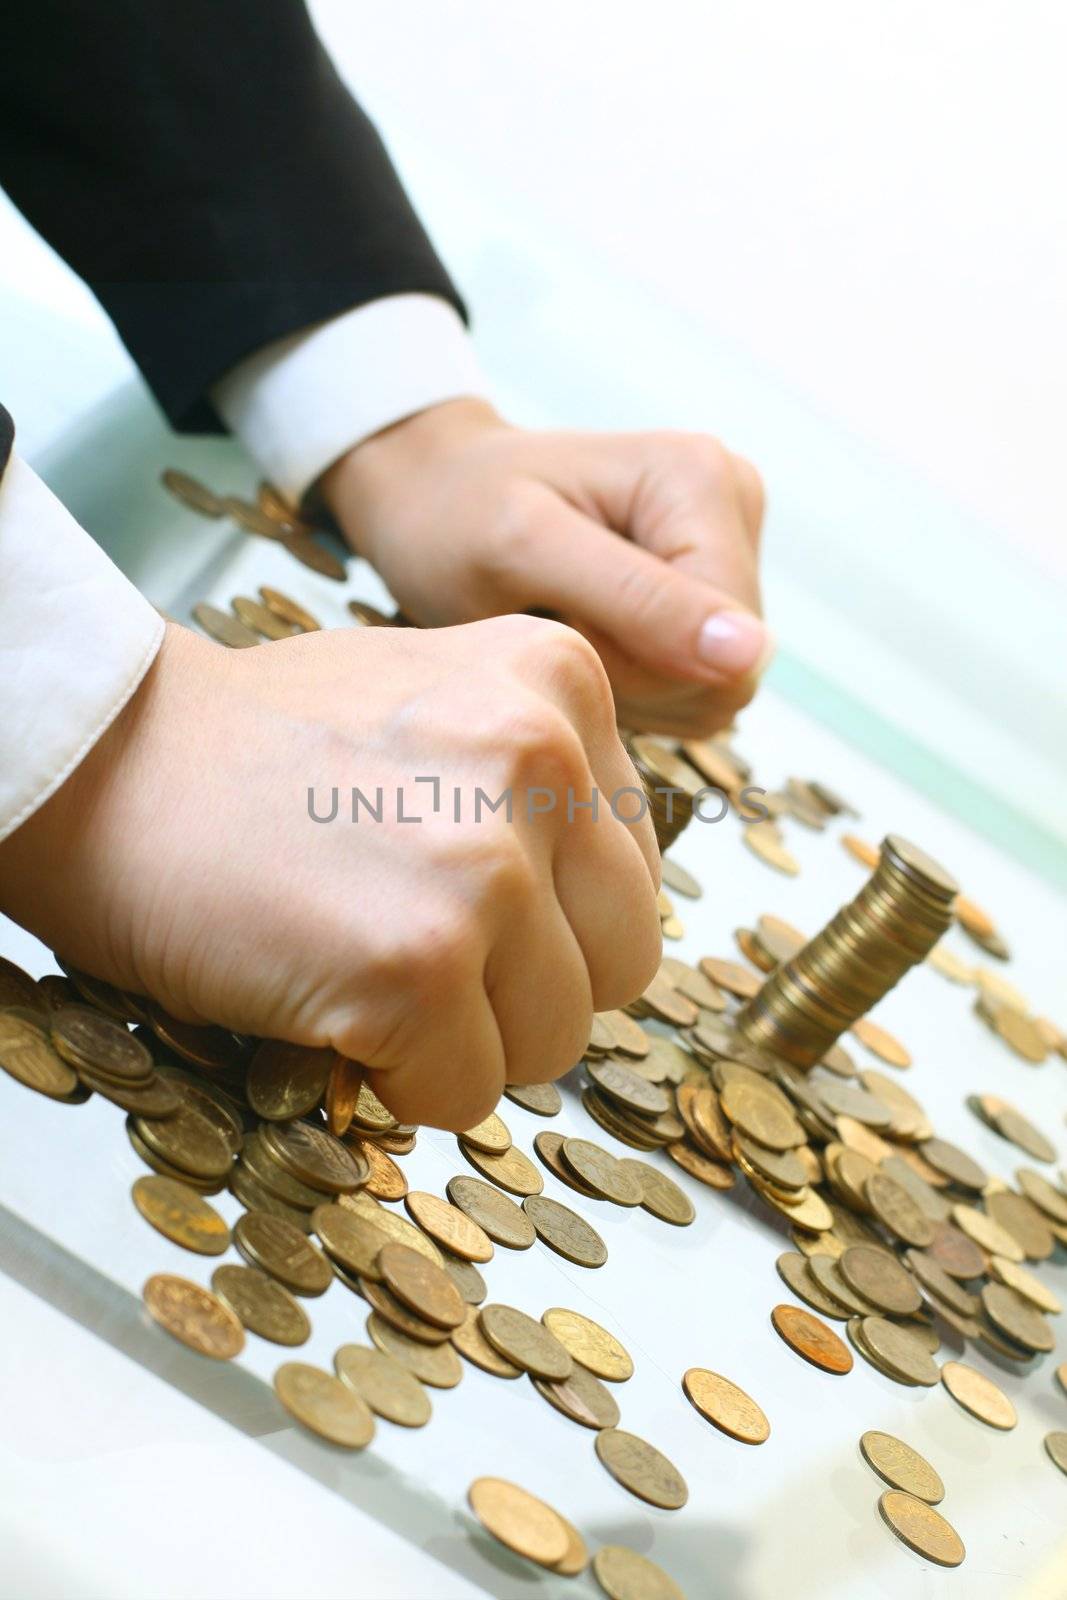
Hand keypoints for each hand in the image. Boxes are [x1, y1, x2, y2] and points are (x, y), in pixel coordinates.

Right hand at [0, 618, 659, 1129]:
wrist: (108, 761)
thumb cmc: (264, 747)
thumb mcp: (445, 699)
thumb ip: (545, 783)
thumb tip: (603, 912)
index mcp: (563, 683)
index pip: (635, 871)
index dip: (554, 918)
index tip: (469, 907)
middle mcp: (543, 758)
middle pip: (622, 961)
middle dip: (531, 989)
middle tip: (430, 961)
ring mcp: (484, 864)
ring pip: (556, 1040)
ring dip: (467, 1040)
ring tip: (369, 973)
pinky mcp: (417, 965)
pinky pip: (466, 1092)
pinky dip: (400, 1081)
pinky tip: (335, 1008)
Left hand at [322, 399, 770, 734]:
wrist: (430, 492)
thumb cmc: (455, 515)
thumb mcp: (527, 553)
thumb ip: (639, 601)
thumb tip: (751, 654)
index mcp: (704, 478)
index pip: (729, 645)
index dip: (643, 670)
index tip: (562, 625)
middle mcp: (735, 501)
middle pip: (729, 668)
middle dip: (636, 675)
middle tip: (557, 626)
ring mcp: (730, 542)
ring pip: (715, 684)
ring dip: (633, 683)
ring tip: (567, 624)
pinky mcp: (711, 584)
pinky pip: (698, 681)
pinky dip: (635, 681)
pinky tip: (587, 634)